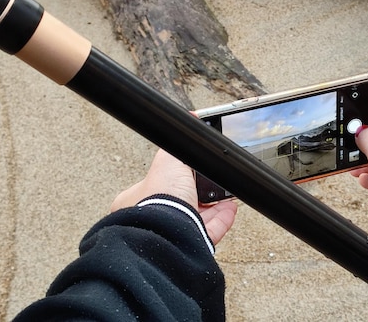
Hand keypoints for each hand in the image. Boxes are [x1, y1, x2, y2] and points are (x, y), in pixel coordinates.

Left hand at [111, 149, 237, 244]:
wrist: (167, 232)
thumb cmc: (158, 199)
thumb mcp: (168, 161)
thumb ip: (177, 147)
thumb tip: (188, 120)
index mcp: (137, 201)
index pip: (160, 186)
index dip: (179, 178)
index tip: (194, 173)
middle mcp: (152, 220)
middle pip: (179, 202)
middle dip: (198, 193)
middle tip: (213, 183)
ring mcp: (170, 234)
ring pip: (195, 218)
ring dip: (213, 206)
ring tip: (227, 196)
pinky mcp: (188, 247)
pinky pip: (207, 232)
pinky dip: (221, 220)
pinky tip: (230, 209)